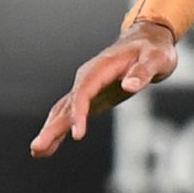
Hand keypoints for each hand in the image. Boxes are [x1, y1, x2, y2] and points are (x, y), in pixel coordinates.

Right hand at [29, 23, 178, 155]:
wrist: (149, 41)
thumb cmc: (154, 50)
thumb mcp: (156, 58)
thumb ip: (143, 71)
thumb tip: (130, 85)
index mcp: (101, 68)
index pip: (84, 92)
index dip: (78, 113)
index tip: (77, 134)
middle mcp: (88, 78)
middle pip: (67, 104)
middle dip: (53, 126)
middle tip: (37, 147)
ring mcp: (87, 88)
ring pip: (64, 111)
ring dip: (51, 130)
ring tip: (37, 151)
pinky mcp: (91, 98)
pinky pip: (70, 114)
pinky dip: (59, 129)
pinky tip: (49, 148)